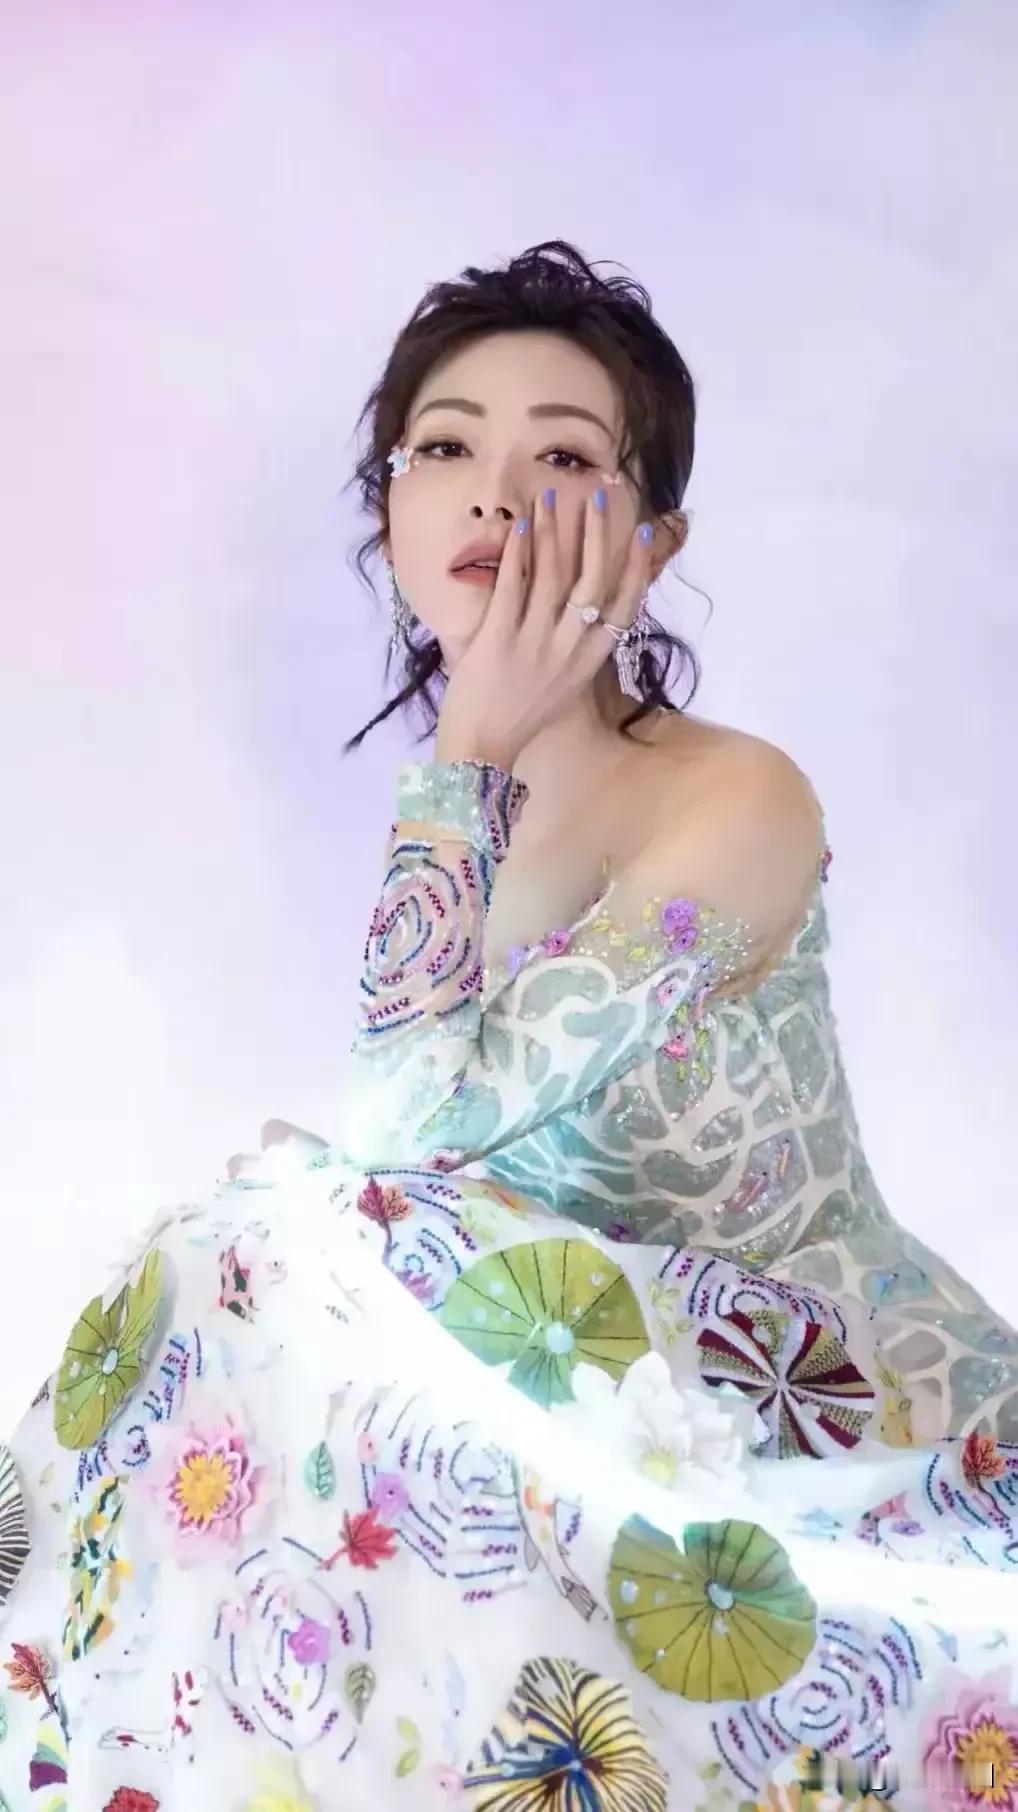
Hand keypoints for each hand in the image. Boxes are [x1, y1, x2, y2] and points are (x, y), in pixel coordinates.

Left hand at [434, 483, 654, 769]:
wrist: (480, 749)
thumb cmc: (521, 716)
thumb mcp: (565, 685)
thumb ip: (578, 648)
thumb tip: (588, 608)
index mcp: (590, 661)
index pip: (627, 606)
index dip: (637, 566)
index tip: (642, 532)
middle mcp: (569, 650)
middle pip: (594, 580)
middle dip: (598, 532)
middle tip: (599, 494)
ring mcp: (535, 643)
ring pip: (554, 575)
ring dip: (555, 530)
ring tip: (552, 496)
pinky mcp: (498, 639)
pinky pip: (513, 586)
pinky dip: (520, 552)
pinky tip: (523, 524)